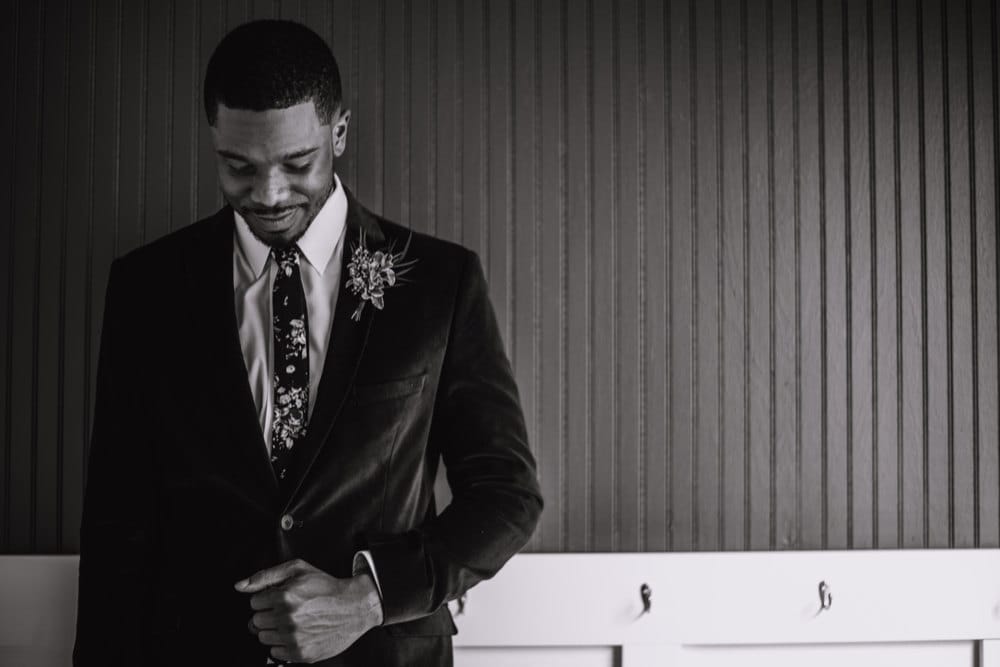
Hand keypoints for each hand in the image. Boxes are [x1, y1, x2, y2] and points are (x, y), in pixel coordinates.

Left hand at [235, 558, 383, 663]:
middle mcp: (288, 619)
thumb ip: (266, 575)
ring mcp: (294, 638)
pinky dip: (283, 644)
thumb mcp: (298, 569)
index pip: (254, 603)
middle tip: (285, 610)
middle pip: (256, 622)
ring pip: (264, 638)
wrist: (354, 607)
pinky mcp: (301, 653)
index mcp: (285, 597)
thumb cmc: (327, 588)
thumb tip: (240, 586)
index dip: (267, 598)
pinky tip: (297, 633)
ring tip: (292, 621)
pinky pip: (275, 653)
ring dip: (274, 630)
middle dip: (268, 614)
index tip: (279, 598)